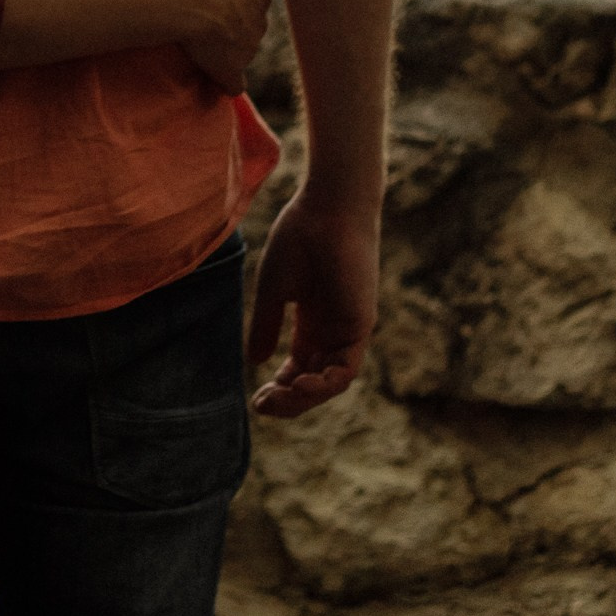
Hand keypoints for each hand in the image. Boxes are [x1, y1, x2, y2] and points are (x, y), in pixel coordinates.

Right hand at [177, 0, 271, 90]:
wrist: (192, 1)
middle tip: (215, 18)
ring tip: (209, 44)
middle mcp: (258, 21)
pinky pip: (232, 80)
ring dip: (230, 48)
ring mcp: (246, 49)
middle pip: (252, 22)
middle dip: (239, 21)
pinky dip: (227, 80)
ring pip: (243, 49)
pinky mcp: (230, 70)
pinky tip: (219, 81)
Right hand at [246, 187, 379, 420]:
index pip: (299, 368)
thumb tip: (255, 362)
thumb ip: (265, 325)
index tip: (257, 400)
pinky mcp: (360, 325)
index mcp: (312, 322)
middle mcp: (331, 330)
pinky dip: (326, 384)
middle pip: (314, 381)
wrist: (327, 209)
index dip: (280, 389)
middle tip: (263, 406)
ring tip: (278, 398)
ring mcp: (347, 329)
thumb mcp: (274, 290)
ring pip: (331, 382)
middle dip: (289, 399)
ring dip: (306, 397)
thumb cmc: (299, 238)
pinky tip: (301, 384)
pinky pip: (347, 369)